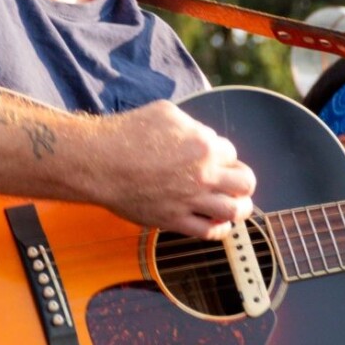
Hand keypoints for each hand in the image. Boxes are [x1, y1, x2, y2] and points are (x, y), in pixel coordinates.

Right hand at [93, 100, 255, 238]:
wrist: (99, 162)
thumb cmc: (127, 133)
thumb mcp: (166, 112)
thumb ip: (191, 125)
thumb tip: (201, 135)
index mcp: (203, 145)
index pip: (231, 152)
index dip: (223, 155)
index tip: (212, 159)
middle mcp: (203, 175)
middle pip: (245, 182)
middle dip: (243, 181)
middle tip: (234, 183)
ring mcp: (190, 200)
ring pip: (235, 210)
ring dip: (240, 208)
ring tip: (235, 206)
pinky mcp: (174, 220)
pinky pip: (209, 232)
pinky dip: (219, 229)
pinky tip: (217, 223)